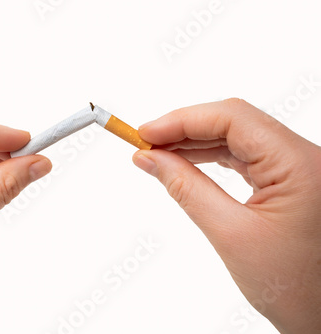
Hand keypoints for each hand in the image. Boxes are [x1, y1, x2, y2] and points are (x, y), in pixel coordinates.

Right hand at [133, 99, 320, 333]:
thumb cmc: (292, 287)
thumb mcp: (229, 234)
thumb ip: (186, 188)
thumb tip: (149, 159)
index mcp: (299, 165)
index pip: (233, 118)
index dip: (183, 119)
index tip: (144, 133)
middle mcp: (303, 157)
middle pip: (234, 122)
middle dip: (185, 129)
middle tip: (144, 144)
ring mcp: (297, 167)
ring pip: (237, 137)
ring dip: (194, 142)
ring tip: (157, 154)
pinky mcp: (289, 178)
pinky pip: (244, 155)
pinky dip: (210, 157)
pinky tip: (185, 162)